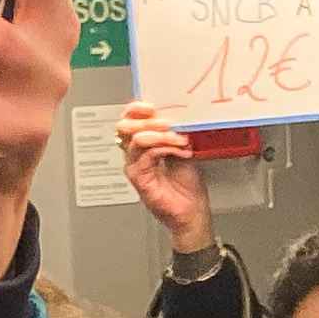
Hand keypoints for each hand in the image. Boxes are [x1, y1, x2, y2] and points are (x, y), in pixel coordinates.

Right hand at [118, 101, 215, 253]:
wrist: (192, 211)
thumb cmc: (188, 186)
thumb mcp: (183, 150)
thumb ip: (174, 133)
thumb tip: (175, 114)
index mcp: (144, 145)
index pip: (130, 121)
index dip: (136, 110)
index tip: (151, 106)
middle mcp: (136, 155)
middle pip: (126, 127)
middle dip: (148, 120)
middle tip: (168, 122)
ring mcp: (135, 167)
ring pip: (137, 139)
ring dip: (161, 135)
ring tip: (179, 140)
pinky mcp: (139, 179)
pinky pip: (146, 156)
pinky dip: (164, 149)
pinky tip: (179, 152)